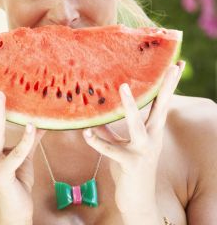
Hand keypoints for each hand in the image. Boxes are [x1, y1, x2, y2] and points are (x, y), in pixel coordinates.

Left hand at [83, 61, 183, 221]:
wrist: (136, 199)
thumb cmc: (129, 166)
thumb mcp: (122, 143)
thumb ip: (111, 128)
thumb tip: (96, 112)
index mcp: (152, 130)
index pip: (161, 102)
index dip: (168, 84)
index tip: (177, 64)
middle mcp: (152, 138)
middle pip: (161, 108)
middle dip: (165, 88)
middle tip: (169, 67)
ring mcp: (143, 150)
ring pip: (136, 125)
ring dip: (129, 107)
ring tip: (123, 87)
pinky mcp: (130, 163)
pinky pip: (111, 149)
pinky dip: (97, 141)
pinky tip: (86, 132)